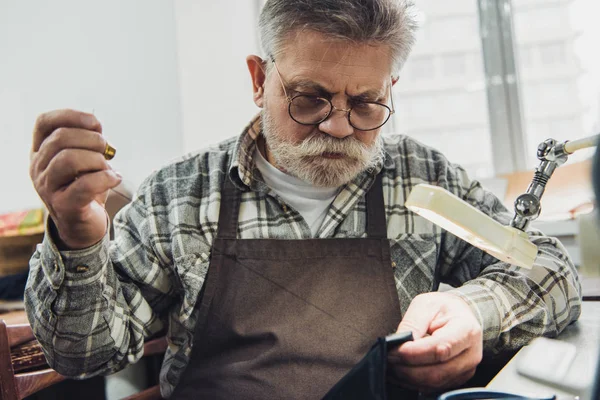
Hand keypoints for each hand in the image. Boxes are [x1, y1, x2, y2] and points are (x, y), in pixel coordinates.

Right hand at [30, 109, 121, 248]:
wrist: (83, 226)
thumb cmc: (85, 187)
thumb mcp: (84, 160)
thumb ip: (87, 141)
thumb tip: (97, 125)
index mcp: (40, 152)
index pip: (44, 122)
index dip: (71, 115)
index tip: (96, 123)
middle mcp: (38, 168)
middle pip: (61, 138)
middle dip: (92, 139)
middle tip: (108, 150)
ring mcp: (47, 188)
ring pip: (69, 159)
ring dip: (97, 159)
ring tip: (108, 167)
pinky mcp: (64, 206)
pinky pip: (85, 185)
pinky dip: (106, 177)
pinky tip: (115, 178)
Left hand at [388, 292, 482, 391]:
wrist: (460, 315)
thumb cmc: (443, 308)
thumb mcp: (426, 304)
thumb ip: (413, 323)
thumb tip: (398, 344)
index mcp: (466, 330)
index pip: (440, 348)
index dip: (414, 353)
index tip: (392, 351)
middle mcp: (471, 354)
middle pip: (437, 372)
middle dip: (407, 369)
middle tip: (386, 360)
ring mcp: (466, 370)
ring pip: (434, 383)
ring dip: (407, 378)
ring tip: (390, 366)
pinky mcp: (457, 379)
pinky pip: (434, 387)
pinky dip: (413, 382)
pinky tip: (400, 372)